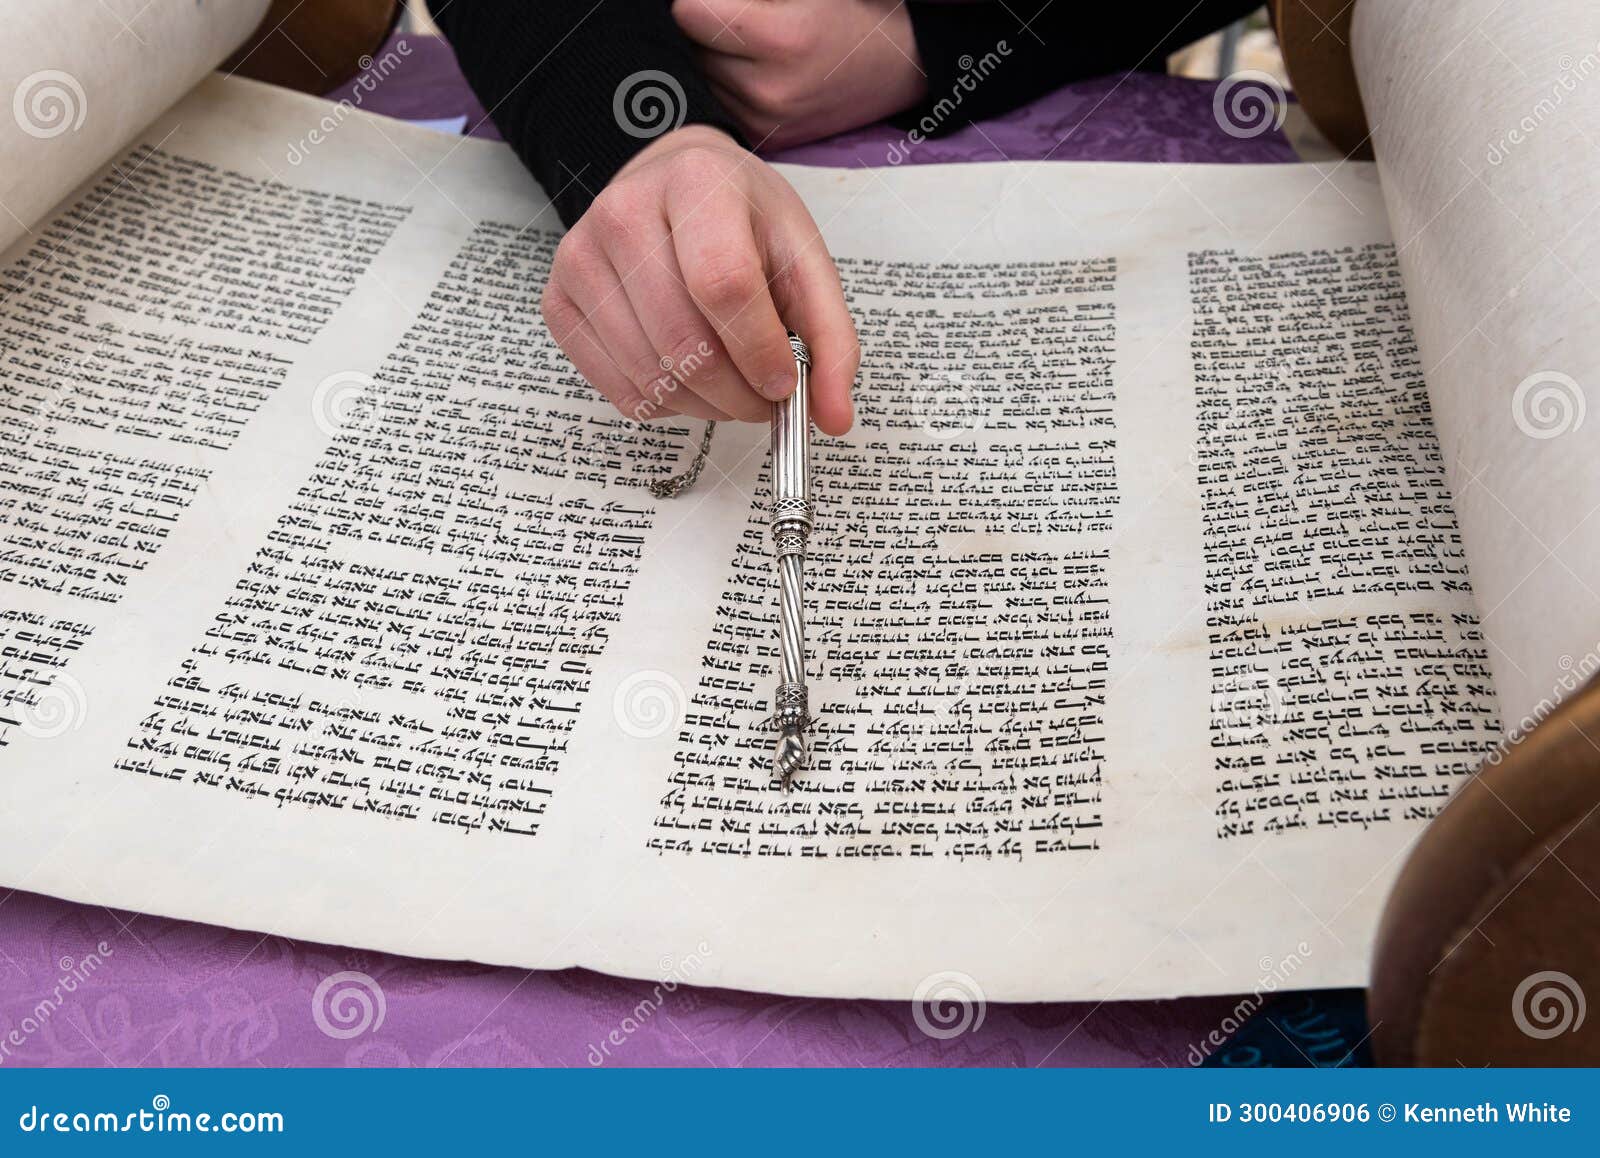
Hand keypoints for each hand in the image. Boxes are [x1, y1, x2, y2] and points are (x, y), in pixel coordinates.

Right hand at [541, 125, 857, 433]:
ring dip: (705, 406)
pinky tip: (688, 378)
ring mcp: (580, 257)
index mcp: (696, 182)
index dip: (759, 350)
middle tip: (764, 399)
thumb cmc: (743, 222)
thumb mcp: (803, 261)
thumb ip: (831, 340)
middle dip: (737, 393)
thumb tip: (834, 420)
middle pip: (683, 340)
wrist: (674, 188)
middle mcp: (624, 211)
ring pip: (649, 375)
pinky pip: (617, 390)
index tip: (785, 383)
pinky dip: (665, 405)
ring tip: (732, 387)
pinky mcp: (558, 301)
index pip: (723, 284)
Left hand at [672, 0, 927, 148]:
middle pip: (693, 46)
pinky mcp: (769, 139)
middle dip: (710, 27)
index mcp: (781, 39)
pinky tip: (766, 72)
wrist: (902, 62)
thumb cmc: (854, 10)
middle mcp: (770, 90)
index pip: (688, 13)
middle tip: (750, 20)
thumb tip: (689, 3)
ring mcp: (769, 121)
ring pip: (705, 77)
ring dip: (718, 56)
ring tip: (761, 46)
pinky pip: (724, 103)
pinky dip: (733, 84)